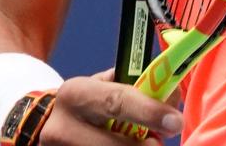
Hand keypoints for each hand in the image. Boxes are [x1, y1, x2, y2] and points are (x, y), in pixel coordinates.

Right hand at [35, 70, 183, 144]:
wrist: (50, 125)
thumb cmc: (90, 103)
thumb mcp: (106, 85)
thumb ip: (138, 87)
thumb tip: (172, 97)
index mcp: (76, 94)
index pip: (117, 102)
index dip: (150, 112)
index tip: (175, 122)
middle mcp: (63, 127)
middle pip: (117, 145)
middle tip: (157, 142)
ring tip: (140, 143)